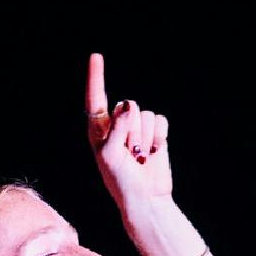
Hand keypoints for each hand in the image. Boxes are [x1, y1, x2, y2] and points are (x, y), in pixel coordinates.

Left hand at [85, 53, 172, 213]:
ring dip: (145, 138)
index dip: (96, 77)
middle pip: (128, 106)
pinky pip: (160, 120)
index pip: (96, 98)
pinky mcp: (155, 133)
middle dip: (132, 130)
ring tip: (140, 158)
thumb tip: (129, 106)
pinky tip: (154, 153)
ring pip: (145, 114)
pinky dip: (159, 137)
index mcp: (98, 130)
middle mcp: (117, 124)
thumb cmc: (121, 181)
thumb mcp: (109, 156)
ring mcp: (137, 128)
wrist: (146, 199)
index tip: (96, 56)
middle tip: (130, 155)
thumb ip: (116, 129)